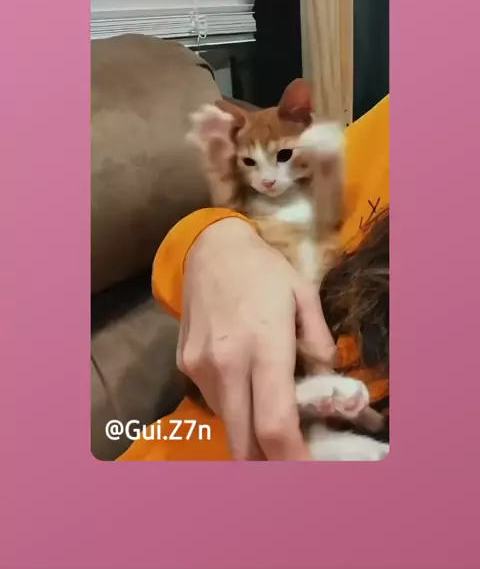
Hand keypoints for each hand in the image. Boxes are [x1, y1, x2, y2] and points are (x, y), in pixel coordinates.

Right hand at [177, 218, 335, 459]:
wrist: (211, 248)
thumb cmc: (265, 271)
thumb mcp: (304, 297)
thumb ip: (318, 345)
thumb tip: (325, 384)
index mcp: (263, 345)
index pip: (275, 424)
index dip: (292, 459)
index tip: (308, 472)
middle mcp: (226, 364)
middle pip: (244, 442)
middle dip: (269, 461)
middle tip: (291, 456)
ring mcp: (199, 367)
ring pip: (228, 424)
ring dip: (250, 430)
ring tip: (269, 407)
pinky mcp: (183, 365)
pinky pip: (214, 403)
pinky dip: (234, 406)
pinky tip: (245, 381)